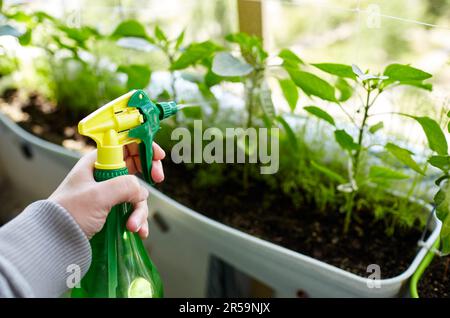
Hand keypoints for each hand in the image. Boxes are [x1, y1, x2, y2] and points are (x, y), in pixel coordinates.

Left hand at [49, 142, 165, 239]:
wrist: (54, 241)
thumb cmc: (70, 214)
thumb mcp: (98, 196)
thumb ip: (124, 186)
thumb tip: (141, 190)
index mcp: (96, 162)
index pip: (125, 144)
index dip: (143, 146)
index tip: (158, 156)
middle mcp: (104, 174)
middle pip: (136, 166)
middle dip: (148, 175)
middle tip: (158, 179)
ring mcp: (109, 193)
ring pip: (136, 193)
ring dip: (140, 209)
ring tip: (133, 226)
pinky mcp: (112, 210)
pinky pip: (133, 210)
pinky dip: (138, 220)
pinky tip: (139, 232)